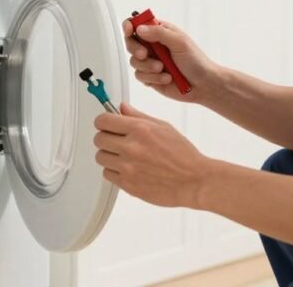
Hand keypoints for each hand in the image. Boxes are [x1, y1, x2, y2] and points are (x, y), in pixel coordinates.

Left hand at [93, 103, 215, 208]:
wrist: (193, 181)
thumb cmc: (183, 155)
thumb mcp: (163, 127)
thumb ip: (139, 116)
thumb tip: (122, 107)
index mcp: (140, 129)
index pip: (103, 120)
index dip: (103, 122)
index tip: (106, 124)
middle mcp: (131, 147)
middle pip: (98, 139)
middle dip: (106, 138)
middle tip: (117, 141)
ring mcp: (128, 167)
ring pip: (100, 157)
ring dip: (109, 155)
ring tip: (125, 156)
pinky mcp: (127, 184)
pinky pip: (107, 174)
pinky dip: (114, 171)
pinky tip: (128, 168)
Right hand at [123, 18, 221, 103]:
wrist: (202, 85)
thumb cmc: (196, 61)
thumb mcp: (179, 42)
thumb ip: (159, 33)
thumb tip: (139, 28)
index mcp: (160, 32)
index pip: (138, 24)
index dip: (130, 25)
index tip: (130, 30)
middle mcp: (153, 46)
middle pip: (131, 43)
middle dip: (136, 49)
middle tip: (145, 54)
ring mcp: (151, 61)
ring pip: (134, 62)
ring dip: (148, 67)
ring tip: (163, 69)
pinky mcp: (150, 76)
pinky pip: (140, 76)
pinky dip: (153, 78)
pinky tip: (166, 78)